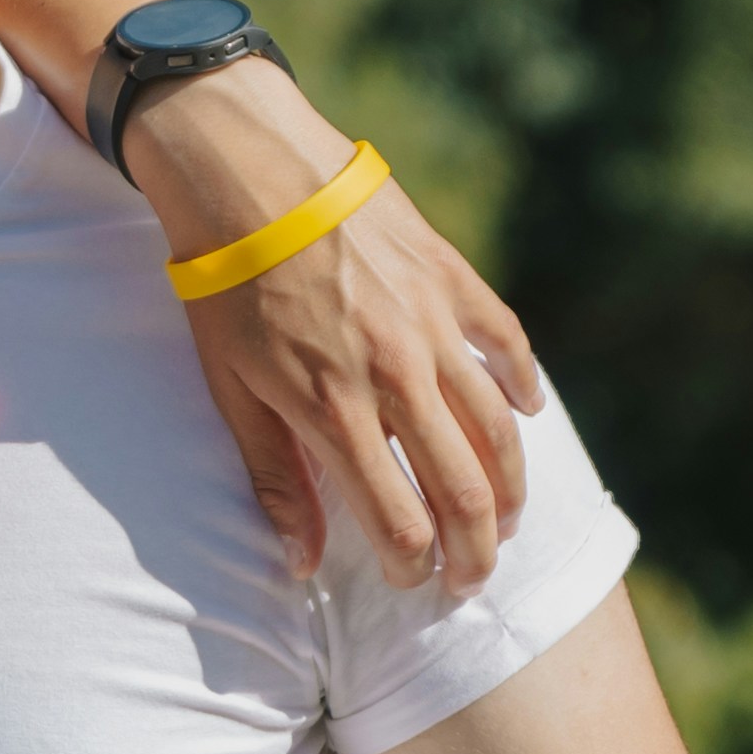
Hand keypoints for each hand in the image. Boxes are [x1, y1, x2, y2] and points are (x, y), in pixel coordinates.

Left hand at [125, 60, 545, 592]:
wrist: (250, 172)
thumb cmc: (226, 287)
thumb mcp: (230, 388)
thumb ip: (274, 478)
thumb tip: (300, 564)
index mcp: (335, 409)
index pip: (399, 521)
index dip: (412, 566)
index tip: (411, 581)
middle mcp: (396, 374)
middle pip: (465, 490)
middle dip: (476, 550)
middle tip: (472, 578)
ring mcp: (433, 325)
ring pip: (499, 429)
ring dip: (509, 486)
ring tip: (505, 519)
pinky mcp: (454, 279)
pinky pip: (508, 344)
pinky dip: (524, 386)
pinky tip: (526, 415)